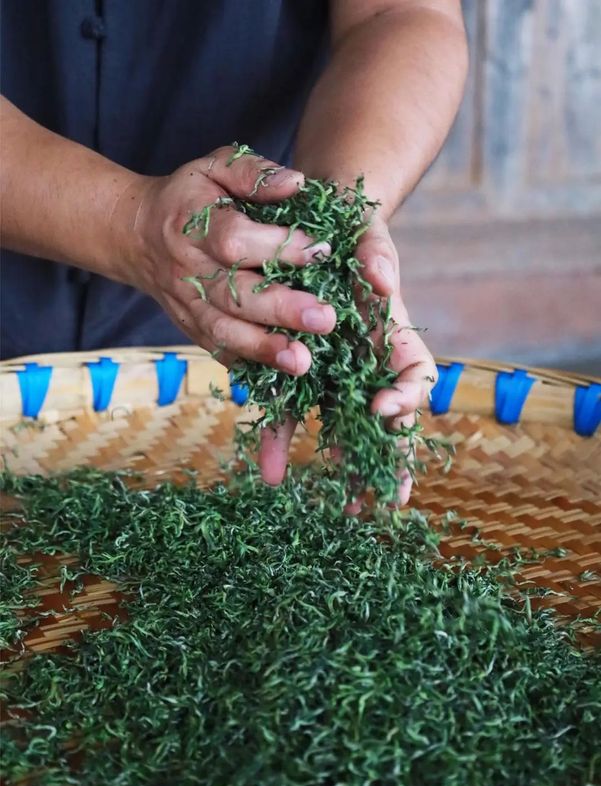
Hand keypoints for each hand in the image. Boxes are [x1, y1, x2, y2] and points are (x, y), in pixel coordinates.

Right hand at [125, 146, 335, 372]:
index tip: (320, 250)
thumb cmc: (190, 198)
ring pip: (224, 331)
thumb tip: (297, 184)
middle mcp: (189, 270)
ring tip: (303, 361)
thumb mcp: (215, 167)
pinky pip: (218, 351)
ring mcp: (188, 305)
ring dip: (264, 348)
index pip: (235, 240)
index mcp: (195, 225)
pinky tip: (279, 375)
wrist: (137, 234)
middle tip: (326, 318)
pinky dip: (247, 364)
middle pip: (233, 294)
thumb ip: (253, 173)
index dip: (277, 247)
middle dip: (281, 308)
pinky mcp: (191, 327)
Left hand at [259, 214, 437, 508]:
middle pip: (388, 418)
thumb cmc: (349, 227)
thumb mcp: (366, 231)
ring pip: (343, 426)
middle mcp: (368, 360)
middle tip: (388, 501)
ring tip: (348, 507)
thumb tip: (384, 281)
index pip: (415, 376)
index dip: (406, 399)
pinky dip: (282, 437)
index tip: (380, 411)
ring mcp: (333, 370)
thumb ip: (379, 253)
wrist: (312, 222)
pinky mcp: (296, 370)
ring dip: (347, 466)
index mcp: (393, 334)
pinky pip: (289, 408)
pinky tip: (274, 473)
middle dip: (391, 459)